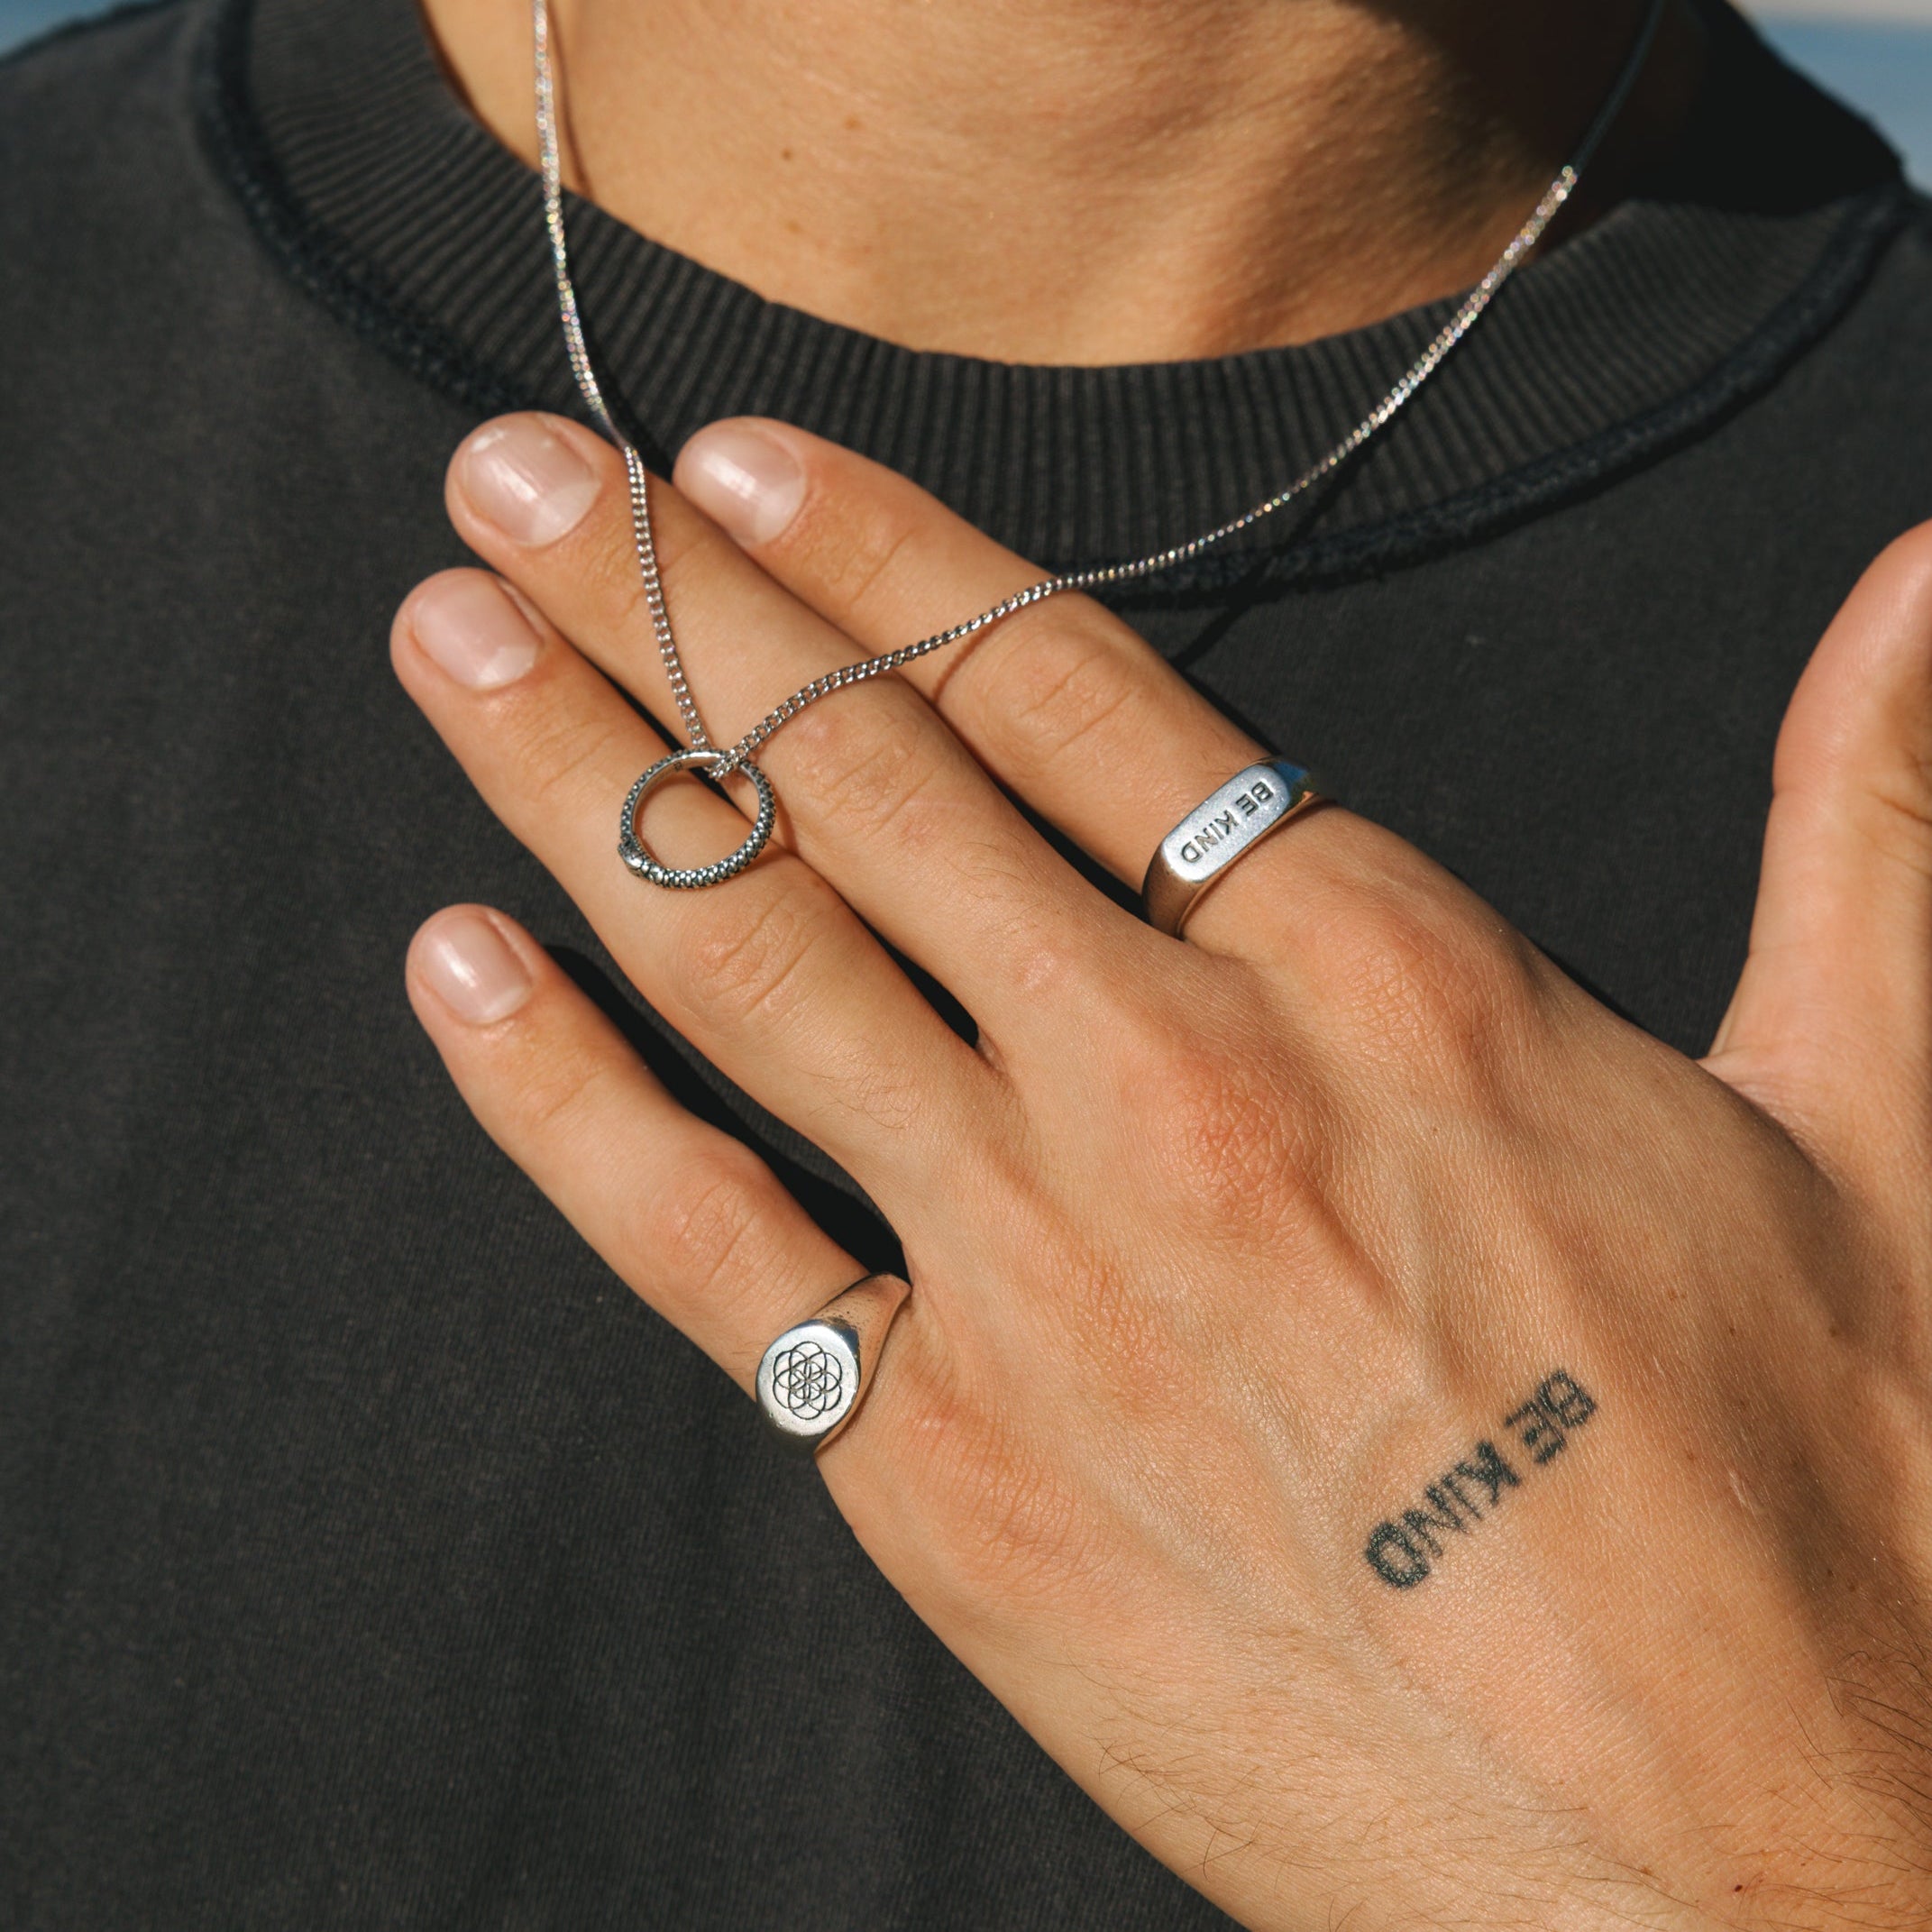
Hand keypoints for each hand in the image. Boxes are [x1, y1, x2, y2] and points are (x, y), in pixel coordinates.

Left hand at [391, 409, 1931, 1929]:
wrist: (1756, 1870)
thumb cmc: (1829, 1506)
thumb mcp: (1879, 1114)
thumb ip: (1859, 816)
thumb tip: (1931, 581)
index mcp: (1384, 976)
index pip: (1065, 688)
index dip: (881, 555)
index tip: (739, 463)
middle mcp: (1174, 1090)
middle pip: (862, 782)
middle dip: (668, 604)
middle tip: (516, 479)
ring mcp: (1034, 1280)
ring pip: (749, 962)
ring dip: (576, 780)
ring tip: (446, 641)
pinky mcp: (946, 1477)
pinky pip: (701, 1242)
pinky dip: (562, 1096)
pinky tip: (459, 964)